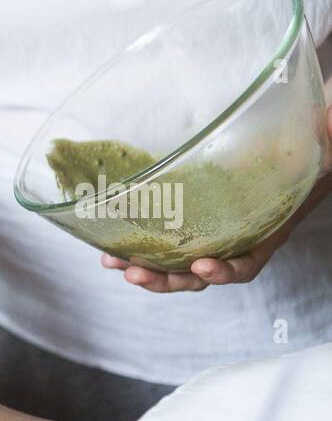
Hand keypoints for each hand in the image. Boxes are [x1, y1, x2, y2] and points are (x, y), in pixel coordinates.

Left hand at [105, 107, 331, 292]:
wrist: (290, 151)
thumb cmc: (306, 152)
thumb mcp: (321, 148)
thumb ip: (327, 141)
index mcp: (264, 234)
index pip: (245, 265)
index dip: (226, 271)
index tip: (203, 265)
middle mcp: (233, 244)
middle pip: (198, 276)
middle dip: (166, 279)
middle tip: (135, 273)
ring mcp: (208, 238)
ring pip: (174, 268)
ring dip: (143, 269)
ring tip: (113, 264)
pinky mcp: (187, 226)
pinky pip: (161, 247)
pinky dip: (136, 251)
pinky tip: (110, 250)